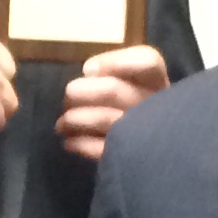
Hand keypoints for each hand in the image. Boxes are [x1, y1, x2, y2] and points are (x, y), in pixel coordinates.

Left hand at [55, 44, 172, 160]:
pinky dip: (79, 144)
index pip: (147, 61)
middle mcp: (154, 104)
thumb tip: (89, 70)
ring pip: (102, 118)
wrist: (155, 156)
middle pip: (113, 90)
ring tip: (61, 124)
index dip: (115, 61)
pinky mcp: (130, 157)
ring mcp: (142, 132)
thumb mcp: (130, 82)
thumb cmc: (134, 107)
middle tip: (68, 96)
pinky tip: (69, 143)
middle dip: (80, 92)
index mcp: (157, 82)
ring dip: (73, 119)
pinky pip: (99, 148)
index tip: (89, 69)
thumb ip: (112, 69)